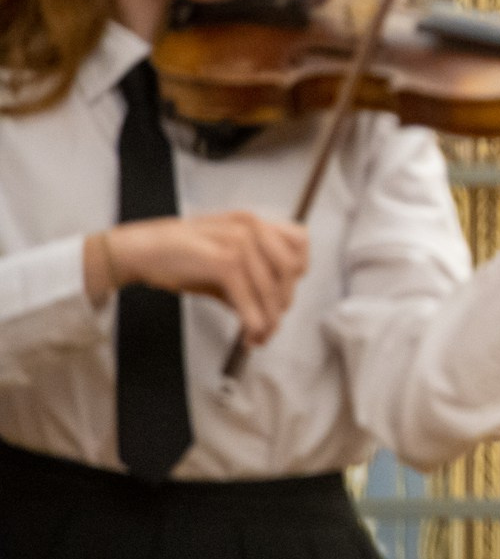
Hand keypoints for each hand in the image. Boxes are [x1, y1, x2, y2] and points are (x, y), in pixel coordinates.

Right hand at [87, 213, 309, 344]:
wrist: (140, 250)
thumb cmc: (178, 254)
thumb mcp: (221, 257)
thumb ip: (249, 275)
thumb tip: (267, 307)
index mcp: (252, 222)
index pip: (299, 242)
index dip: (299, 271)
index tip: (286, 292)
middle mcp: (251, 227)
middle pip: (290, 270)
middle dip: (283, 302)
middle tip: (271, 324)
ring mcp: (239, 242)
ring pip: (271, 289)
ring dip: (269, 320)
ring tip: (259, 336)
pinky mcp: (223, 262)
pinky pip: (249, 299)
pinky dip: (254, 322)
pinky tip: (249, 334)